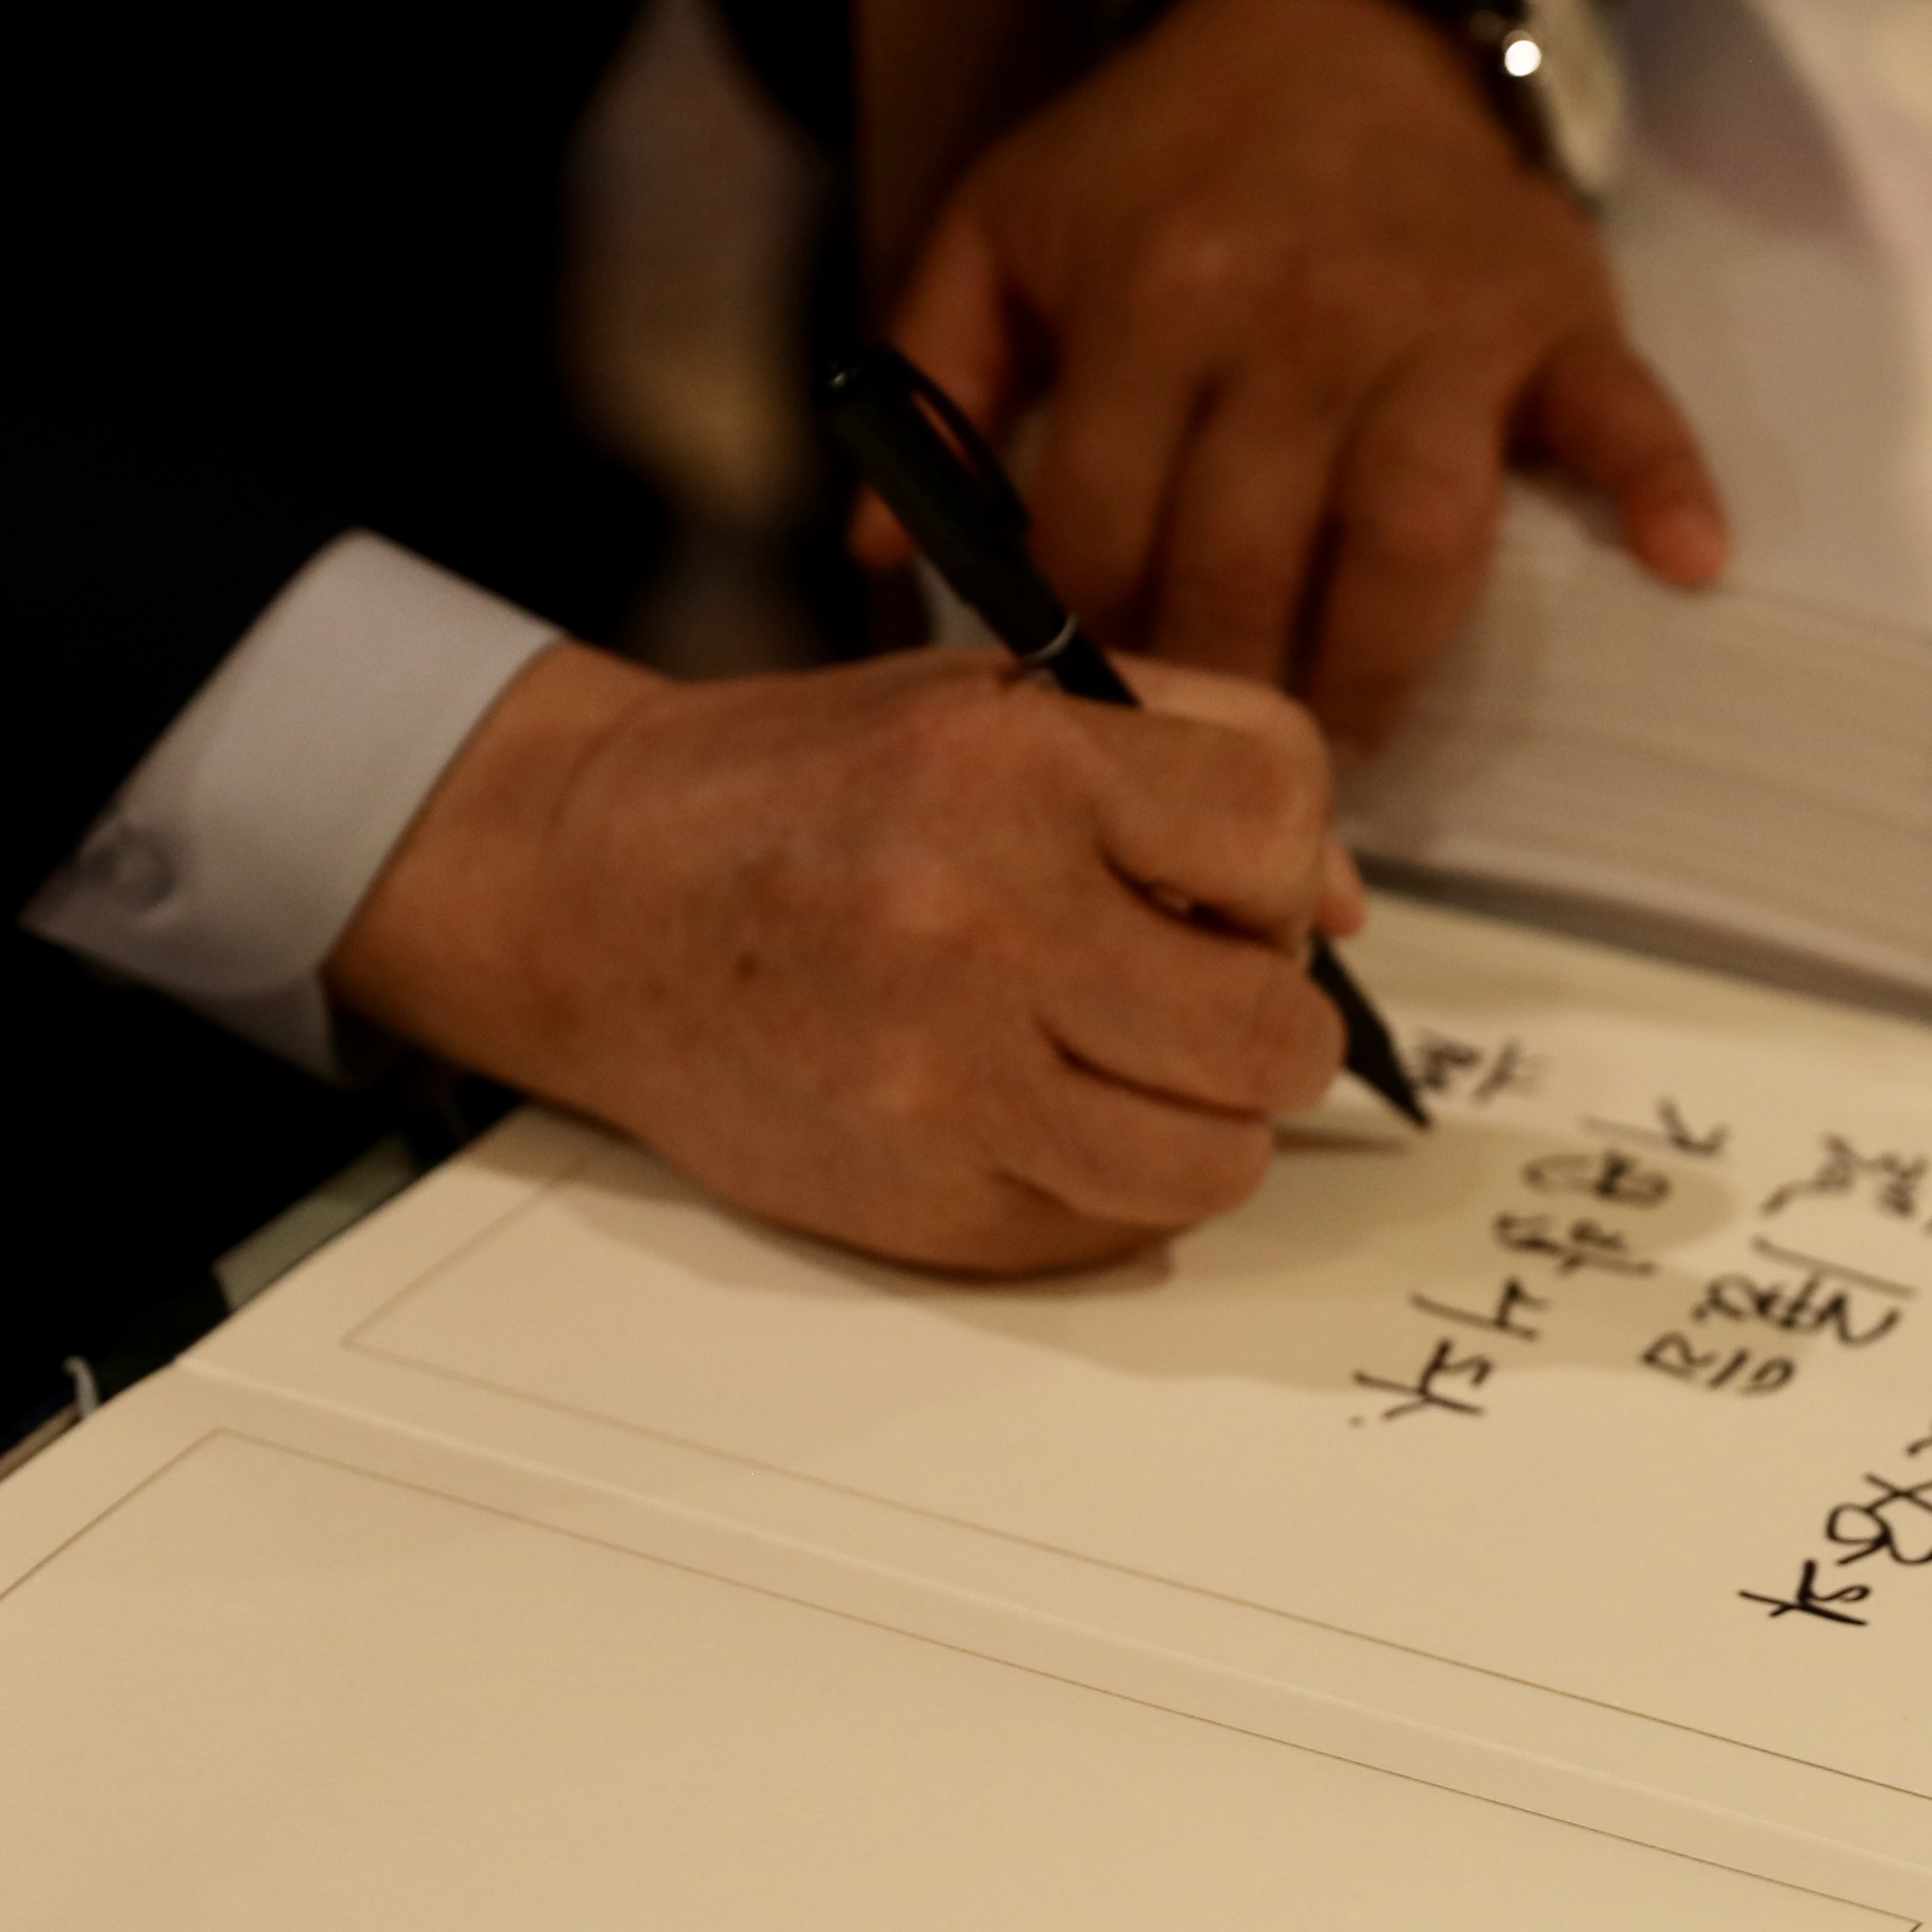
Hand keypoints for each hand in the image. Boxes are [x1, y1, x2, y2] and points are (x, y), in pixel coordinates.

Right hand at [330, 640, 1361, 1272]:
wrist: (592, 897)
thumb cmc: (815, 790)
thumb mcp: (1003, 697)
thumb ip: (1204, 756)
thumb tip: (1339, 908)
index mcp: (1008, 768)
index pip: (1273, 837)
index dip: (1272, 870)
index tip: (1219, 880)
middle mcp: (977, 928)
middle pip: (1268, 1038)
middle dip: (1268, 1021)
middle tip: (1203, 993)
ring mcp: (944, 1088)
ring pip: (1215, 1165)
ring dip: (1208, 1121)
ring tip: (1134, 1063)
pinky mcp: (919, 1207)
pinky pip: (1114, 1234)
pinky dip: (1114, 1187)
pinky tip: (1044, 1112)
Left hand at [878, 0, 1728, 751]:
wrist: (1332, 12)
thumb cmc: (1161, 149)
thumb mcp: (1006, 224)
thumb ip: (927, 379)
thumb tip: (880, 551)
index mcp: (1152, 300)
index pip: (1103, 532)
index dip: (1083, 646)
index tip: (1083, 716)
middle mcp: (1295, 317)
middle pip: (1252, 566)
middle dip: (1220, 691)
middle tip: (1202, 769)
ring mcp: (1437, 322)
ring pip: (1415, 540)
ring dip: (1381, 672)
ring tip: (1340, 750)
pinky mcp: (1552, 311)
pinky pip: (1624, 410)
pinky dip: (1662, 484)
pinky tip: (1685, 563)